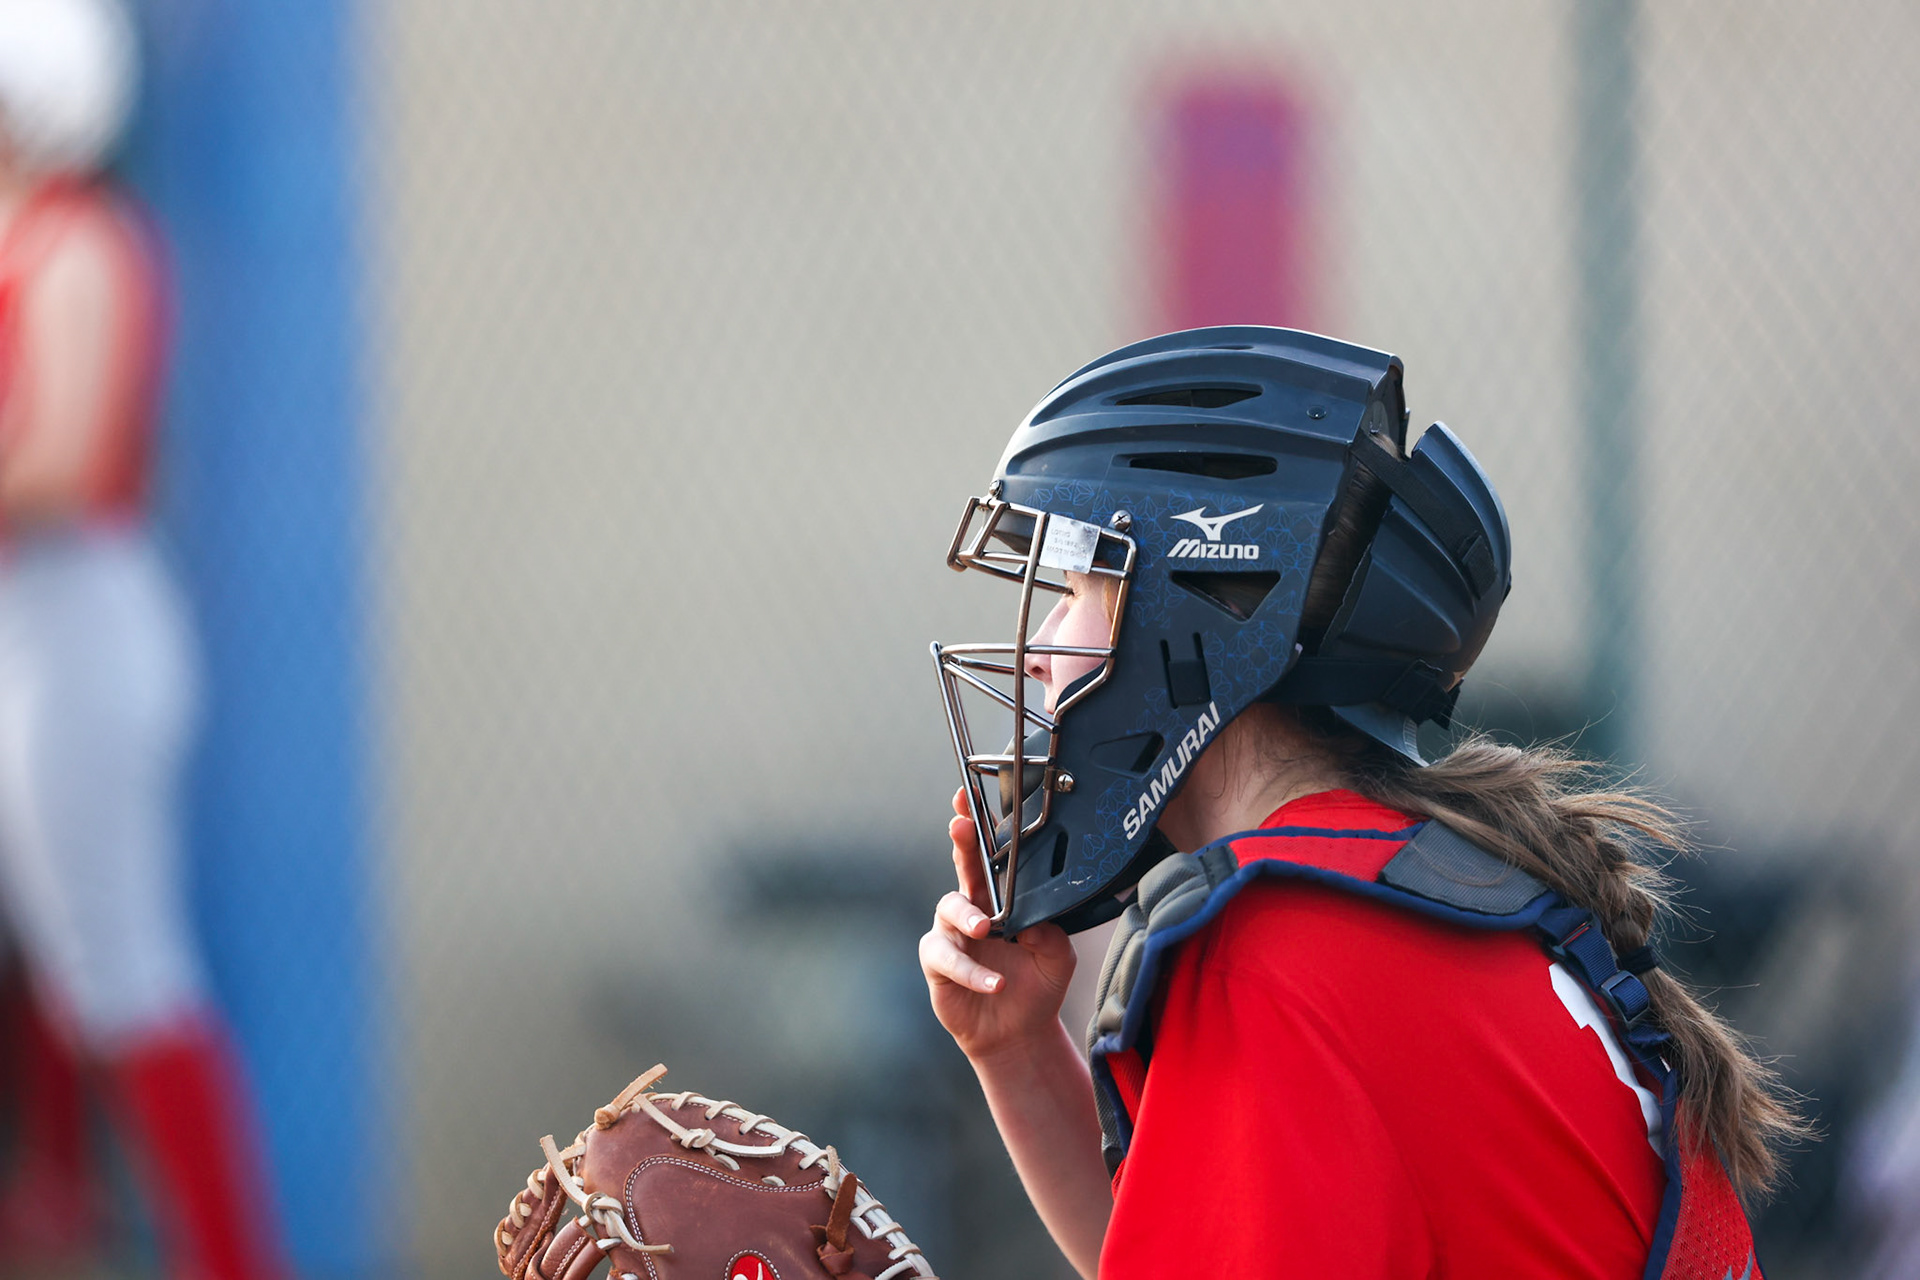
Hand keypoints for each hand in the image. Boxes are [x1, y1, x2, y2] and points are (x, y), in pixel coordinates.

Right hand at [918, 788, 1076, 1061]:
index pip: (988, 856)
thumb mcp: (1057, 956)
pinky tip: (996, 983)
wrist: (1019, 1033)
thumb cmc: (1035, 984)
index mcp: (998, 898)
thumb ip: (1051, 932)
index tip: (966, 796)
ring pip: (948, 910)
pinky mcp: (938, 966)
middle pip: (961, 867)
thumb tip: (1034, 920)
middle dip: (960, 843)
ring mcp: (951, 935)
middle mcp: (970, 908)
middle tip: (960, 827)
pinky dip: (973, 971)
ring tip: (986, 929)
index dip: (977, 825)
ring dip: (967, 916)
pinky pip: (947, 959)